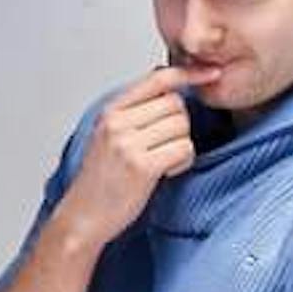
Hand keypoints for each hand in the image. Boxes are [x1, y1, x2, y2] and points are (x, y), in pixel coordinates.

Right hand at [60, 67, 196, 247]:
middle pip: (176, 104)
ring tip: (162, 161)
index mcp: (110, 112)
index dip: (188, 73)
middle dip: (179, 124)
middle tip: (164, 145)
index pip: (157, 78)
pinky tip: (167, 172)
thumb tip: (168, 80)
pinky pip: (184, 149)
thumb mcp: (108, 136)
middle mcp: (117, 124)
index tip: (210, 73)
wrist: (82, 218)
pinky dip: (182, 162)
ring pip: (182, 126)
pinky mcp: (142, 167)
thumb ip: (134, 110)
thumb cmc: (100, 181)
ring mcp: (128, 145)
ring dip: (181, 145)